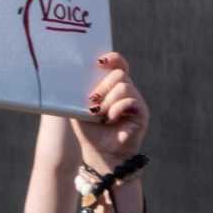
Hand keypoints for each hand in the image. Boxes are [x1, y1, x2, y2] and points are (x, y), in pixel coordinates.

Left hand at [74, 51, 148, 167]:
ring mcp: (136, 102)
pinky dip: (117, 109)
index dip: (112, 59)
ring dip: (108, 100)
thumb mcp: (79, 107)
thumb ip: (79, 91)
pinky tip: (110, 118)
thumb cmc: (90, 131)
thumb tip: (71, 75)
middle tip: (92, 101)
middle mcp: (128, 92)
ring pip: (124, 87)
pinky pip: (130, 102)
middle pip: (119, 73)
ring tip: (100, 114)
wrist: (101, 153)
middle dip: (102, 86)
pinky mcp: (142, 114)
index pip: (119, 65)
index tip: (99, 62)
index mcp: (114, 87)